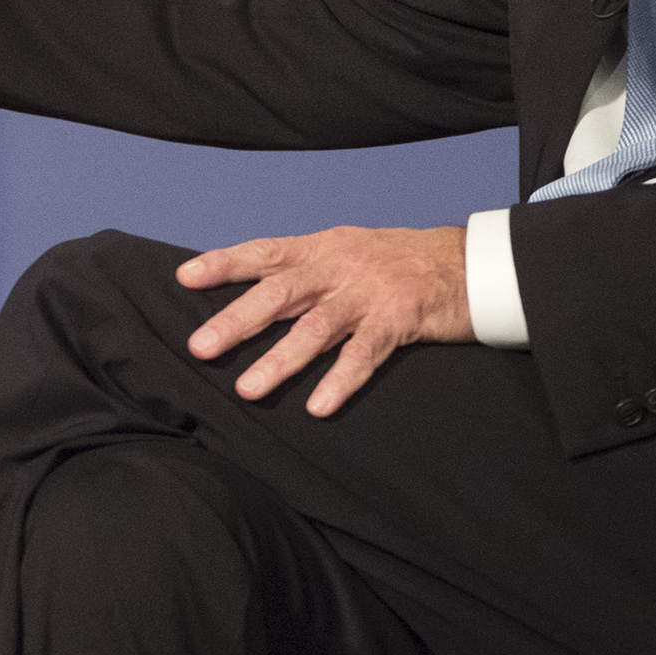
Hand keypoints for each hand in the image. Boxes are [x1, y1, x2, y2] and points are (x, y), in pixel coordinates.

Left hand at [178, 226, 471, 417]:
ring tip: (248, 389)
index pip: (264, 253)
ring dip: (279, 360)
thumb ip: (306, 271)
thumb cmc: (401, 261)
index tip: (185, 277)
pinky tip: (318, 406)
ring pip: (315, 329)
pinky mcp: (400, 321)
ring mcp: (369, 294)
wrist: (471, 262)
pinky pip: (364, 355)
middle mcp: (339, 267)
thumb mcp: (348, 251)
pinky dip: (340, 382)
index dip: (224, 264)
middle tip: (199, 348)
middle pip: (279, 293)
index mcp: (322, 248)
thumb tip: (256, 294)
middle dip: (236, 321)